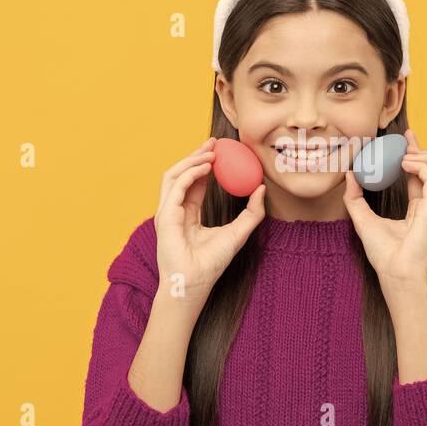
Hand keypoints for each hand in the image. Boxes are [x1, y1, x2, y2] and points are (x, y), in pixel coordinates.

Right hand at [155, 136, 266, 303]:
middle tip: (214, 142)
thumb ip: (252, 212)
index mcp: (188, 215)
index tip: (220, 151)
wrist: (195, 283)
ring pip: (173, 175)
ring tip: (210, 152)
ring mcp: (166, 212)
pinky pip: (175, 187)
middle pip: (181, 174)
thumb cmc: (212, 264)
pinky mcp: (164, 216)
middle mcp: (174, 211)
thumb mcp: (239, 233)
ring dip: (191, 160)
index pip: (194, 183)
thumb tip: (262, 189)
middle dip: (196, 155)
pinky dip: (190, 174)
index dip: (205, 164)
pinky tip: (206, 167)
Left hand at [342, 128, 426, 288]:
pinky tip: (404, 165)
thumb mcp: (364, 220)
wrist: (395, 273)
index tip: (405, 140)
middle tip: (406, 139)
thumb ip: (356, 198)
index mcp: (422, 210)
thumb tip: (350, 175)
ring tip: (406, 155)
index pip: (425, 176)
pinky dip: (422, 167)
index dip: (417, 156)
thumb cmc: (384, 255)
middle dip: (425, 150)